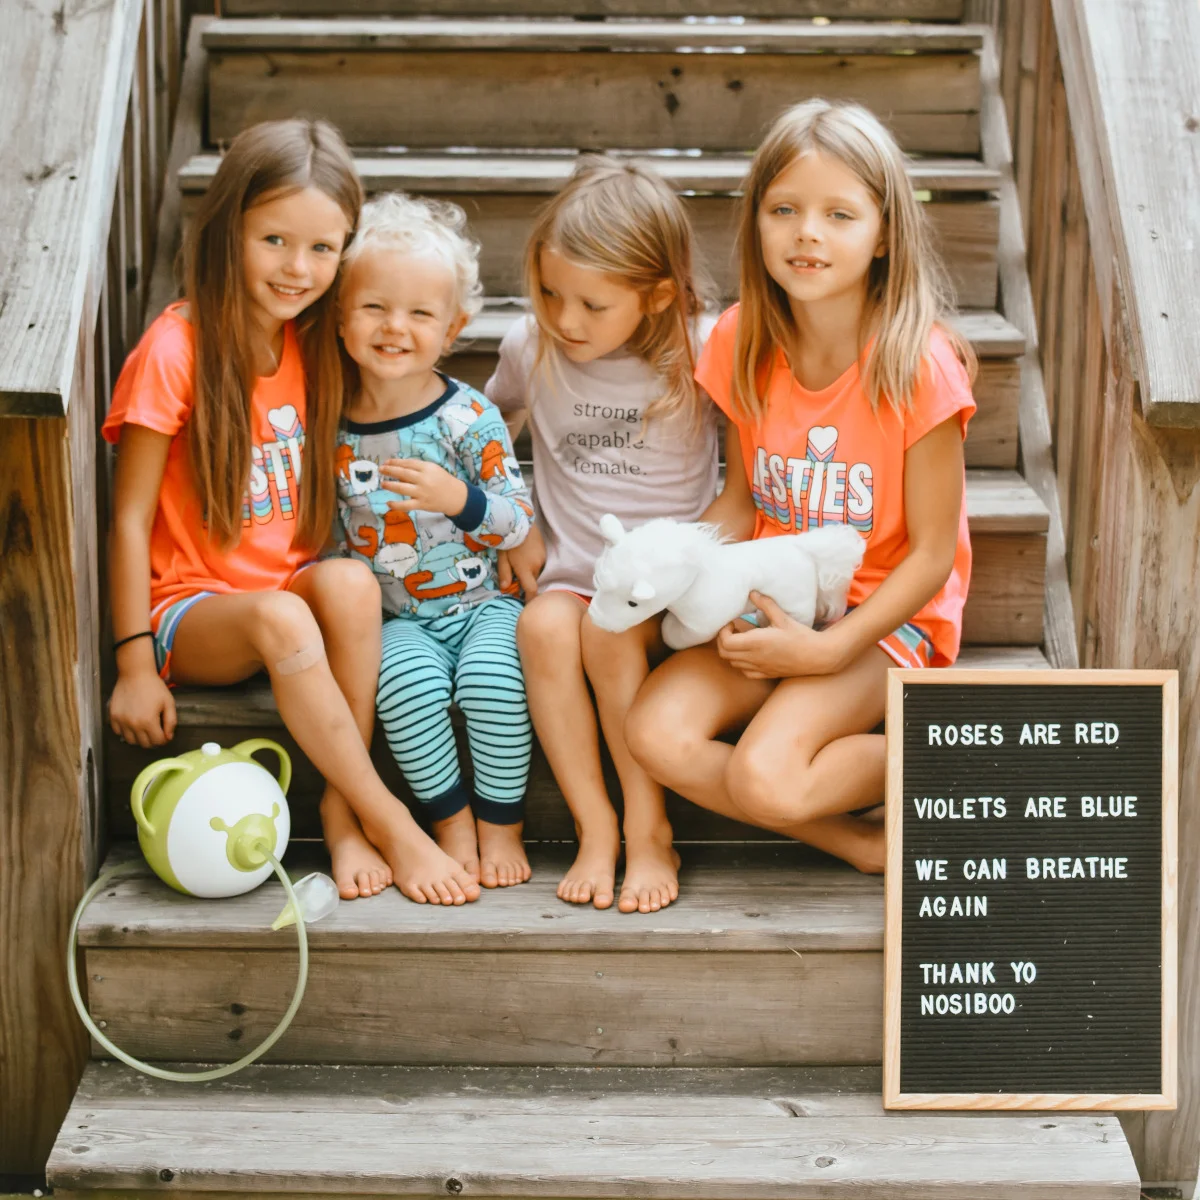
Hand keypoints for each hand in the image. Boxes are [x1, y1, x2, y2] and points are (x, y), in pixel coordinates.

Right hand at [109, 667, 176, 746]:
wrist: (135, 674)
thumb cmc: (153, 686)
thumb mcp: (169, 702)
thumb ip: (171, 721)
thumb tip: (168, 737)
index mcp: (149, 721)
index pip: (158, 741)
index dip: (164, 739)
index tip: (165, 734)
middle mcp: (133, 724)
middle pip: (144, 744)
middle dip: (153, 740)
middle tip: (156, 732)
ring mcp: (121, 721)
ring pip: (131, 741)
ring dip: (139, 738)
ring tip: (144, 729)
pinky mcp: (113, 716)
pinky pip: (118, 732)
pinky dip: (125, 732)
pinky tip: (132, 724)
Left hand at [380, 459, 468, 517]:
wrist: (455, 496)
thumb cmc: (443, 481)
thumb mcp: (433, 469)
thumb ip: (418, 468)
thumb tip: (399, 468)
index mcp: (427, 468)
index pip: (407, 463)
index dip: (395, 462)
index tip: (386, 462)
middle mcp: (423, 479)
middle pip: (402, 473)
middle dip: (389, 471)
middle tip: (380, 470)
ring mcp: (422, 492)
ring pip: (402, 488)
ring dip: (390, 485)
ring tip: (383, 484)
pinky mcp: (421, 504)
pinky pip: (406, 505)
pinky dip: (396, 505)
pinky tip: (388, 503)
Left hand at [498, 525, 546, 597]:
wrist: (519, 521)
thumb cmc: (508, 541)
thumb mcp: (502, 558)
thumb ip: (504, 574)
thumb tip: (504, 588)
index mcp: (525, 569)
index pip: (531, 590)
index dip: (530, 599)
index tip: (527, 603)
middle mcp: (536, 566)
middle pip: (534, 580)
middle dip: (528, 583)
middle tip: (518, 580)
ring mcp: (542, 558)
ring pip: (538, 571)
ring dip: (531, 572)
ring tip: (521, 565)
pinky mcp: (545, 550)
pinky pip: (541, 562)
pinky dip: (534, 564)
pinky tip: (527, 557)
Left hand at [716, 591, 845, 679]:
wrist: (818, 656)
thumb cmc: (801, 636)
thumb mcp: (783, 617)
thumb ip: (765, 605)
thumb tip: (752, 593)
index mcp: (757, 642)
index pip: (726, 642)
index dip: (723, 632)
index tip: (731, 622)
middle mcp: (755, 657)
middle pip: (724, 654)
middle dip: (723, 641)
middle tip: (732, 630)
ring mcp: (760, 668)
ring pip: (733, 664)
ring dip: (731, 652)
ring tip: (741, 639)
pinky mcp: (766, 674)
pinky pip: (745, 672)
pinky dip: (741, 663)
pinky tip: (750, 653)